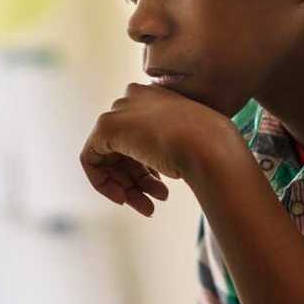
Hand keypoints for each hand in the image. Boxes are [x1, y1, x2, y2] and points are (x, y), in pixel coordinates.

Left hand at [80, 83, 241, 215]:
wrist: (209, 145)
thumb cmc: (213, 147)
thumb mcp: (196, 143)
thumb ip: (172, 148)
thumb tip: (161, 164)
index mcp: (158, 96)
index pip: (142, 136)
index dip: (147, 169)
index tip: (161, 188)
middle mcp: (136, 97)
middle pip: (124, 149)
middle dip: (137, 181)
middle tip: (153, 203)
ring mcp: (121, 110)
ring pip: (111, 158)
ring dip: (128, 188)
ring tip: (148, 208)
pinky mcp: (106, 127)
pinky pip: (91, 160)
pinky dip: (104, 183)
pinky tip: (124, 199)